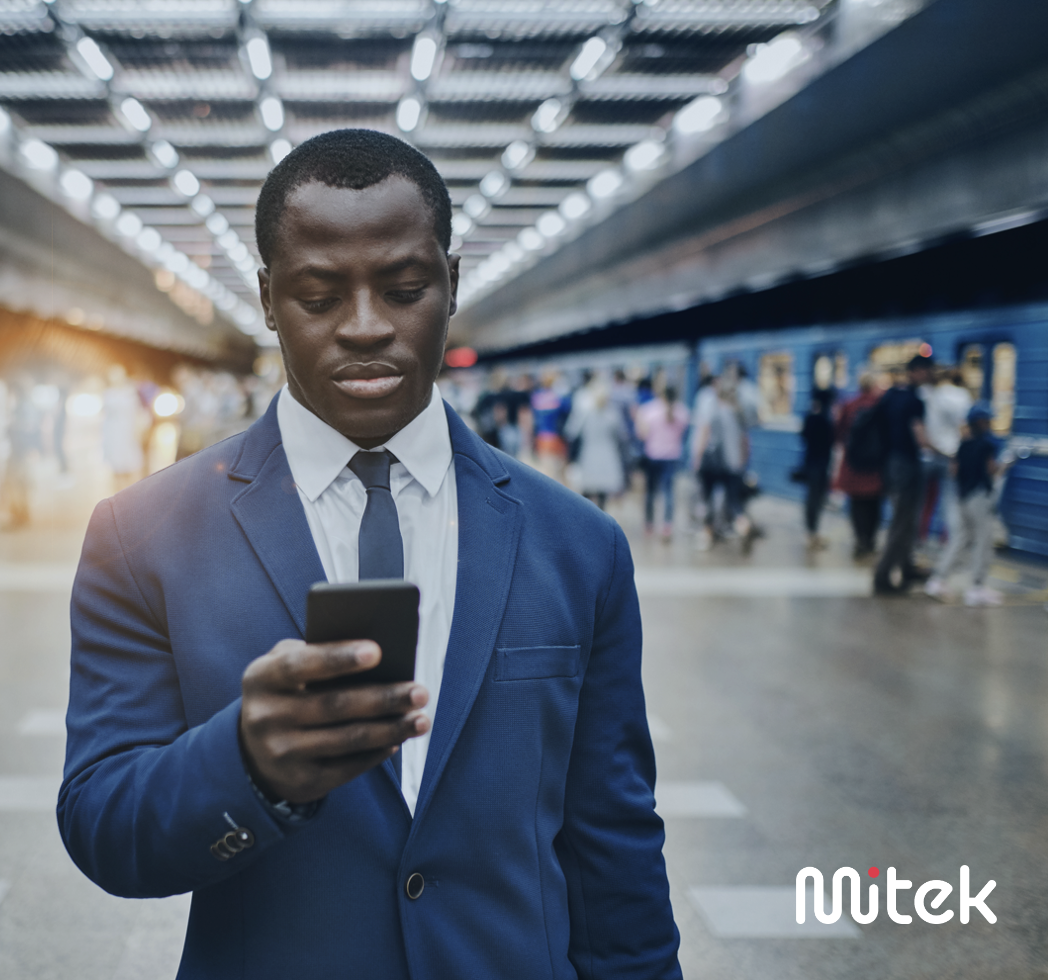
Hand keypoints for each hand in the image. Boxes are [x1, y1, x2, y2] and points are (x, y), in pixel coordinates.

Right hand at [239, 639, 429, 803]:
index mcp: (263, 678)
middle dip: (384, 698)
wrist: (255, 751)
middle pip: (335, 705)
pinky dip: (378, 752)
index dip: (339, 658)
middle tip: (420, 692)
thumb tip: (376, 654)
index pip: (301, 665)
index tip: (377, 651)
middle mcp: (267, 717)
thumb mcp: (285, 667)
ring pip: (348, 739)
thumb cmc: (286, 692)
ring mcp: (283, 753)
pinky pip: (350, 766)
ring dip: (392, 729)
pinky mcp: (302, 781)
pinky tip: (398, 739)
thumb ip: (316, 653)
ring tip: (422, 719)